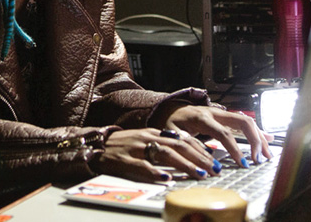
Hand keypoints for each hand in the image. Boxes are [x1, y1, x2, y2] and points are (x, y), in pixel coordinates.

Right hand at [91, 127, 222, 182]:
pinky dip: (155, 172)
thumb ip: (165, 144)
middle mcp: (147, 137)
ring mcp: (136, 148)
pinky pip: (141, 166)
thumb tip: (190, 151)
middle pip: (178, 145)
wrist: (95, 145)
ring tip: (199, 173)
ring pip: (164, 154)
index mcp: (154, 132)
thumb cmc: (123, 146)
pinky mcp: (124, 160)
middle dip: (199, 157)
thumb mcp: (146, 140)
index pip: (182, 138)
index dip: (201, 149)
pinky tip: (166, 178)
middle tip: (214, 169)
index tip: (215, 159)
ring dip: (184, 164)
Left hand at [161, 105, 273, 166]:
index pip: (224, 133)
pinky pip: (243, 122)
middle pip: (242, 122)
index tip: (242, 163)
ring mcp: (220, 113)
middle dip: (255, 140)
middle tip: (260, 159)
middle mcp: (214, 112)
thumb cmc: (168, 122)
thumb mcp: (172, 134)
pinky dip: (256, 132)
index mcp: (201, 117)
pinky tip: (267, 139)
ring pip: (246, 121)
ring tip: (268, 154)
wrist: (166, 108)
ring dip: (259, 137)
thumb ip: (188, 146)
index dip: (234, 149)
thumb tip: (206, 161)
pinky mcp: (223, 117)